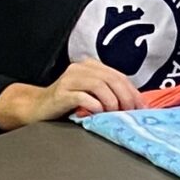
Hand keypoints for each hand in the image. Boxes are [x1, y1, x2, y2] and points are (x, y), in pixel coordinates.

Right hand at [0, 60, 144, 127]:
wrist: (38, 107)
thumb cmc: (68, 103)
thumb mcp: (92, 95)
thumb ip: (110, 93)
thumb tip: (135, 104)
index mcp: (91, 66)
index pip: (119, 76)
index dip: (133, 92)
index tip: (141, 107)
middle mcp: (81, 68)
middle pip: (112, 79)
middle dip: (125, 97)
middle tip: (130, 112)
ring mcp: (70, 79)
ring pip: (99, 85)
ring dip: (111, 102)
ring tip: (114, 113)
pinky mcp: (61, 92)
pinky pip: (83, 96)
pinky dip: (94, 106)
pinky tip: (98, 113)